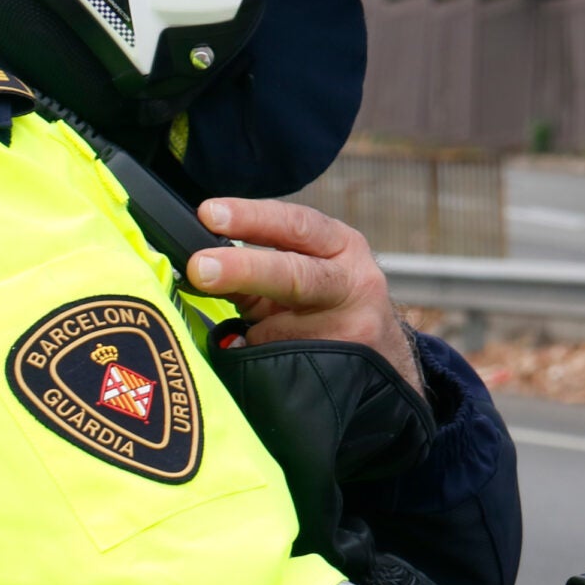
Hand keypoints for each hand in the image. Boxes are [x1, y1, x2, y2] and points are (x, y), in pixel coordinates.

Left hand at [188, 199, 423, 393]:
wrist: (384, 361)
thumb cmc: (330, 306)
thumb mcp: (306, 272)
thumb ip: (258, 267)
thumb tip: (201, 265)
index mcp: (341, 246)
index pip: (295, 224)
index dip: (251, 218)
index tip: (209, 215)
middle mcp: (353, 283)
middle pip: (295, 275)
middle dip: (244, 270)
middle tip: (201, 268)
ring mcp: (351, 329)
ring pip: (280, 329)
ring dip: (255, 333)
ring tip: (258, 335)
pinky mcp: (343, 370)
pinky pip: (280, 364)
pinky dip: (263, 360)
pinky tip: (271, 359)